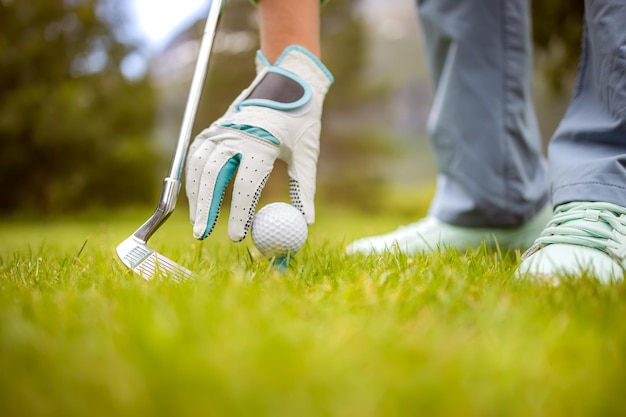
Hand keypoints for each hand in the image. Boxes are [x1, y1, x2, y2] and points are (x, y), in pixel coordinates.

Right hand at [185, 45, 332, 240]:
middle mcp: (237, 133)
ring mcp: (222, 128)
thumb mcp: (307, 153)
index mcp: (263, 140)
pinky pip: (197, 154)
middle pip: (214, 175)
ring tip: (197, 221)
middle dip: (206, 207)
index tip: (236, 237)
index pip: (247, 183)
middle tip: (203, 234)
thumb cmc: (301, 119)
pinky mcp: (215, 127)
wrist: (288, 80)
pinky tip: (195, 196)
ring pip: (199, 165)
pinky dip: (193, 176)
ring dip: (195, 194)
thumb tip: (307, 221)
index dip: (240, 213)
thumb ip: (305, 187)